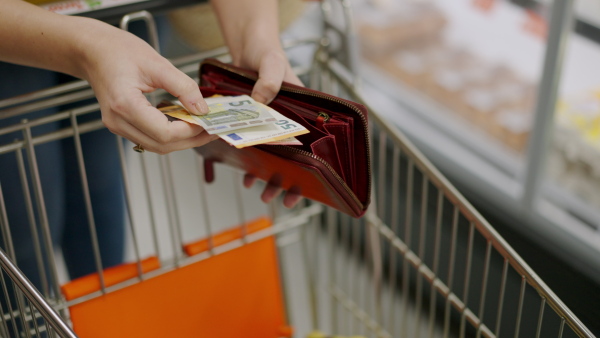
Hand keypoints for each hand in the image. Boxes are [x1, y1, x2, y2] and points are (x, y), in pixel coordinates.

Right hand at [80, 23, 216, 153]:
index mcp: (124, 104)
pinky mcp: (122, 125)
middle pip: (162, 145)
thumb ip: (183, 87)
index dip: (189, 131)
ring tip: (203, 127)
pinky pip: (149, 137)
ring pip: (156, 145)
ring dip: (182, 140)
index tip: (208, 121)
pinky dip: (170, 134)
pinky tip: (184, 122)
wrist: (93, 51)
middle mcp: (118, 121)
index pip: (164, 133)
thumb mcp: (158, 63)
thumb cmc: (119, 51)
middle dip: (191, 140)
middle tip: (213, 130)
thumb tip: (202, 109)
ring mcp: (117, 126)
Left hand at [235, 46, 303, 206]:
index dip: (310, 170)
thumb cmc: (267, 52)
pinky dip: (248, 160)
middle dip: (286, 180)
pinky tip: (244, 174)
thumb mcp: (271, 63)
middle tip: (276, 197)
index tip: (304, 189)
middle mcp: (287, 121)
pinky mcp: (251, 122)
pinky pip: (251, 145)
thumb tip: (260, 103)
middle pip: (292, 157)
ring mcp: (269, 123)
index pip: (312, 145)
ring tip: (259, 191)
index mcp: (300, 111)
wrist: (247, 46)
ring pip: (272, 156)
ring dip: (267, 175)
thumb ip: (270, 80)